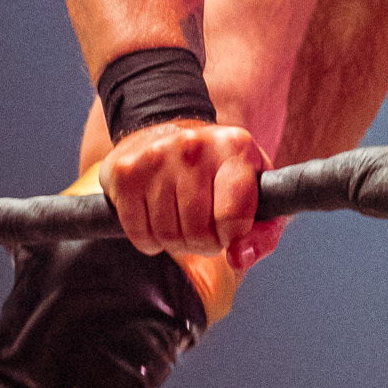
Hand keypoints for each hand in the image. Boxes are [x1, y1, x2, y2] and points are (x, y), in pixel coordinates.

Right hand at [100, 119, 282, 271]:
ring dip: (176, 243)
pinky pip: (138, 234)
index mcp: (234, 147)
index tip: (229, 230)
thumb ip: (262, 232)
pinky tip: (156, 220)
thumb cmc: (218, 170)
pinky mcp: (125, 173)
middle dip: (204, 243)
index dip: (231, 237)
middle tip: (203, 228)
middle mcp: (194, 147)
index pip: (234, 217)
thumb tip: (239, 260)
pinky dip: (149, 241)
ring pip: (167, 236)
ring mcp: (156, 157)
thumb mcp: (255, 192)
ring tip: (181, 221)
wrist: (165, 128)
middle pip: (199, 232)